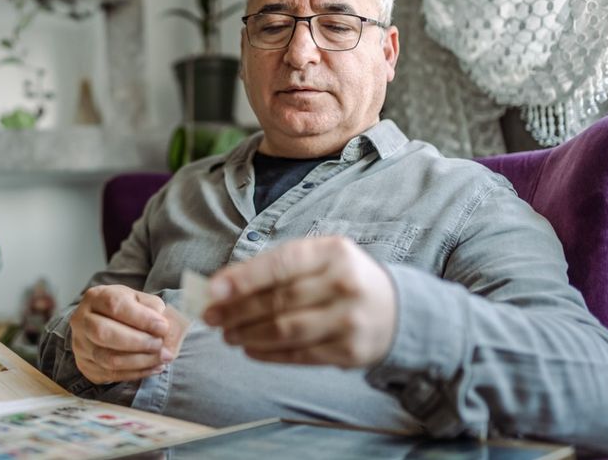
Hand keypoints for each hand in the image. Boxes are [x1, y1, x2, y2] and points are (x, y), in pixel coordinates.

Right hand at [70, 285, 174, 383]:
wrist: (101, 323)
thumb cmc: (124, 310)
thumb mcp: (138, 300)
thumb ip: (154, 309)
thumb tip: (167, 328)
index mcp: (95, 297)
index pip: (115, 306)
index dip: (141, 318)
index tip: (163, 327)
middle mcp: (82, 321)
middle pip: (105, 333)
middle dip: (138, 342)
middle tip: (160, 345)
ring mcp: (81, 345)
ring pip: (108, 359)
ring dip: (140, 361)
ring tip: (162, 358)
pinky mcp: (86, 366)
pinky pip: (111, 375)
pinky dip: (137, 373)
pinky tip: (154, 367)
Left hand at [202, 236, 396, 367]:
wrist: (396, 310)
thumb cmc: (342, 279)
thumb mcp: (319, 258)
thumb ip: (274, 267)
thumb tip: (221, 286)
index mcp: (333, 252)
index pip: (281, 264)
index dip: (243, 278)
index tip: (213, 290)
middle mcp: (344, 284)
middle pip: (279, 300)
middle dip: (237, 310)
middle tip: (211, 317)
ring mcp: (349, 320)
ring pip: (286, 331)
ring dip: (248, 334)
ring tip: (227, 334)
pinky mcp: (349, 352)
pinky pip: (299, 355)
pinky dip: (268, 353)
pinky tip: (250, 348)